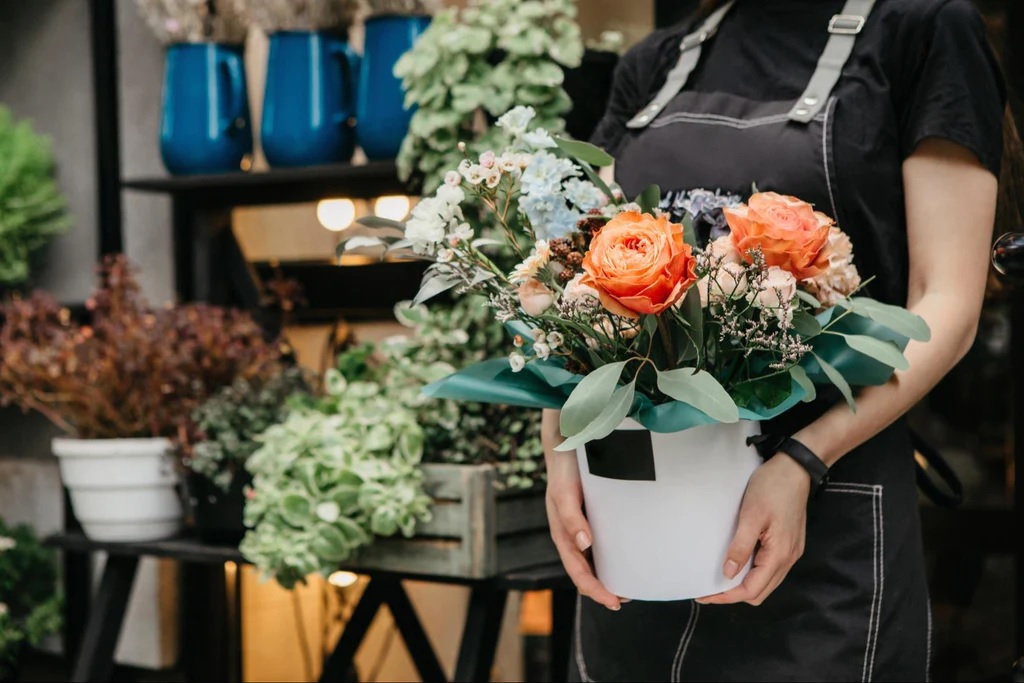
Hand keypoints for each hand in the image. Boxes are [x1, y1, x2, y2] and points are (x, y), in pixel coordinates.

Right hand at [542, 409, 620, 610]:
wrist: (569, 442)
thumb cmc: (564, 470)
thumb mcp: (564, 493)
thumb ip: (571, 517)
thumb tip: (584, 544)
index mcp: (563, 534)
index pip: (578, 572)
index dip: (594, 590)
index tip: (615, 601)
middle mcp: (573, 534)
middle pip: (586, 571)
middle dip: (603, 589)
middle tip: (627, 599)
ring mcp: (582, 526)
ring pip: (594, 560)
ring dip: (609, 575)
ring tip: (630, 585)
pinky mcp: (594, 515)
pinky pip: (603, 542)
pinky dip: (613, 555)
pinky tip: (628, 556)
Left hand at [696, 454, 808, 606]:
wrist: (795, 468)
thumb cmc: (772, 488)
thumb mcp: (751, 515)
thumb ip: (740, 546)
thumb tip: (729, 573)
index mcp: (779, 555)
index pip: (752, 589)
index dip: (727, 596)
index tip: (705, 596)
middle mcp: (788, 558)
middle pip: (760, 591)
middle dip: (734, 594)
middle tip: (708, 588)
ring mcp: (790, 551)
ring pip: (766, 581)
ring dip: (744, 583)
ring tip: (719, 578)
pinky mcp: (788, 542)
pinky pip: (769, 567)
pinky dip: (753, 571)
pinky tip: (738, 562)